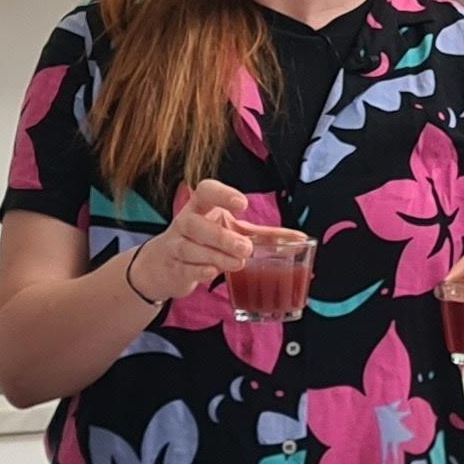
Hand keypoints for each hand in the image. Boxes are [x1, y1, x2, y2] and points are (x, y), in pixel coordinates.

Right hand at [127, 178, 255, 307]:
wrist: (164, 265)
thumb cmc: (203, 241)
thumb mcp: (232, 232)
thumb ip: (264, 235)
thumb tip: (299, 238)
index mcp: (201, 207)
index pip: (206, 191)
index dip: (222, 194)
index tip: (242, 204)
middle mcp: (185, 223)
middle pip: (195, 223)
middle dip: (221, 236)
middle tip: (245, 247)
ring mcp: (176, 246)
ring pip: (189, 247)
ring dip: (215, 255)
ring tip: (238, 262)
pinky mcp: (174, 268)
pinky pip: (184, 267)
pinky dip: (198, 270)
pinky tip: (212, 272)